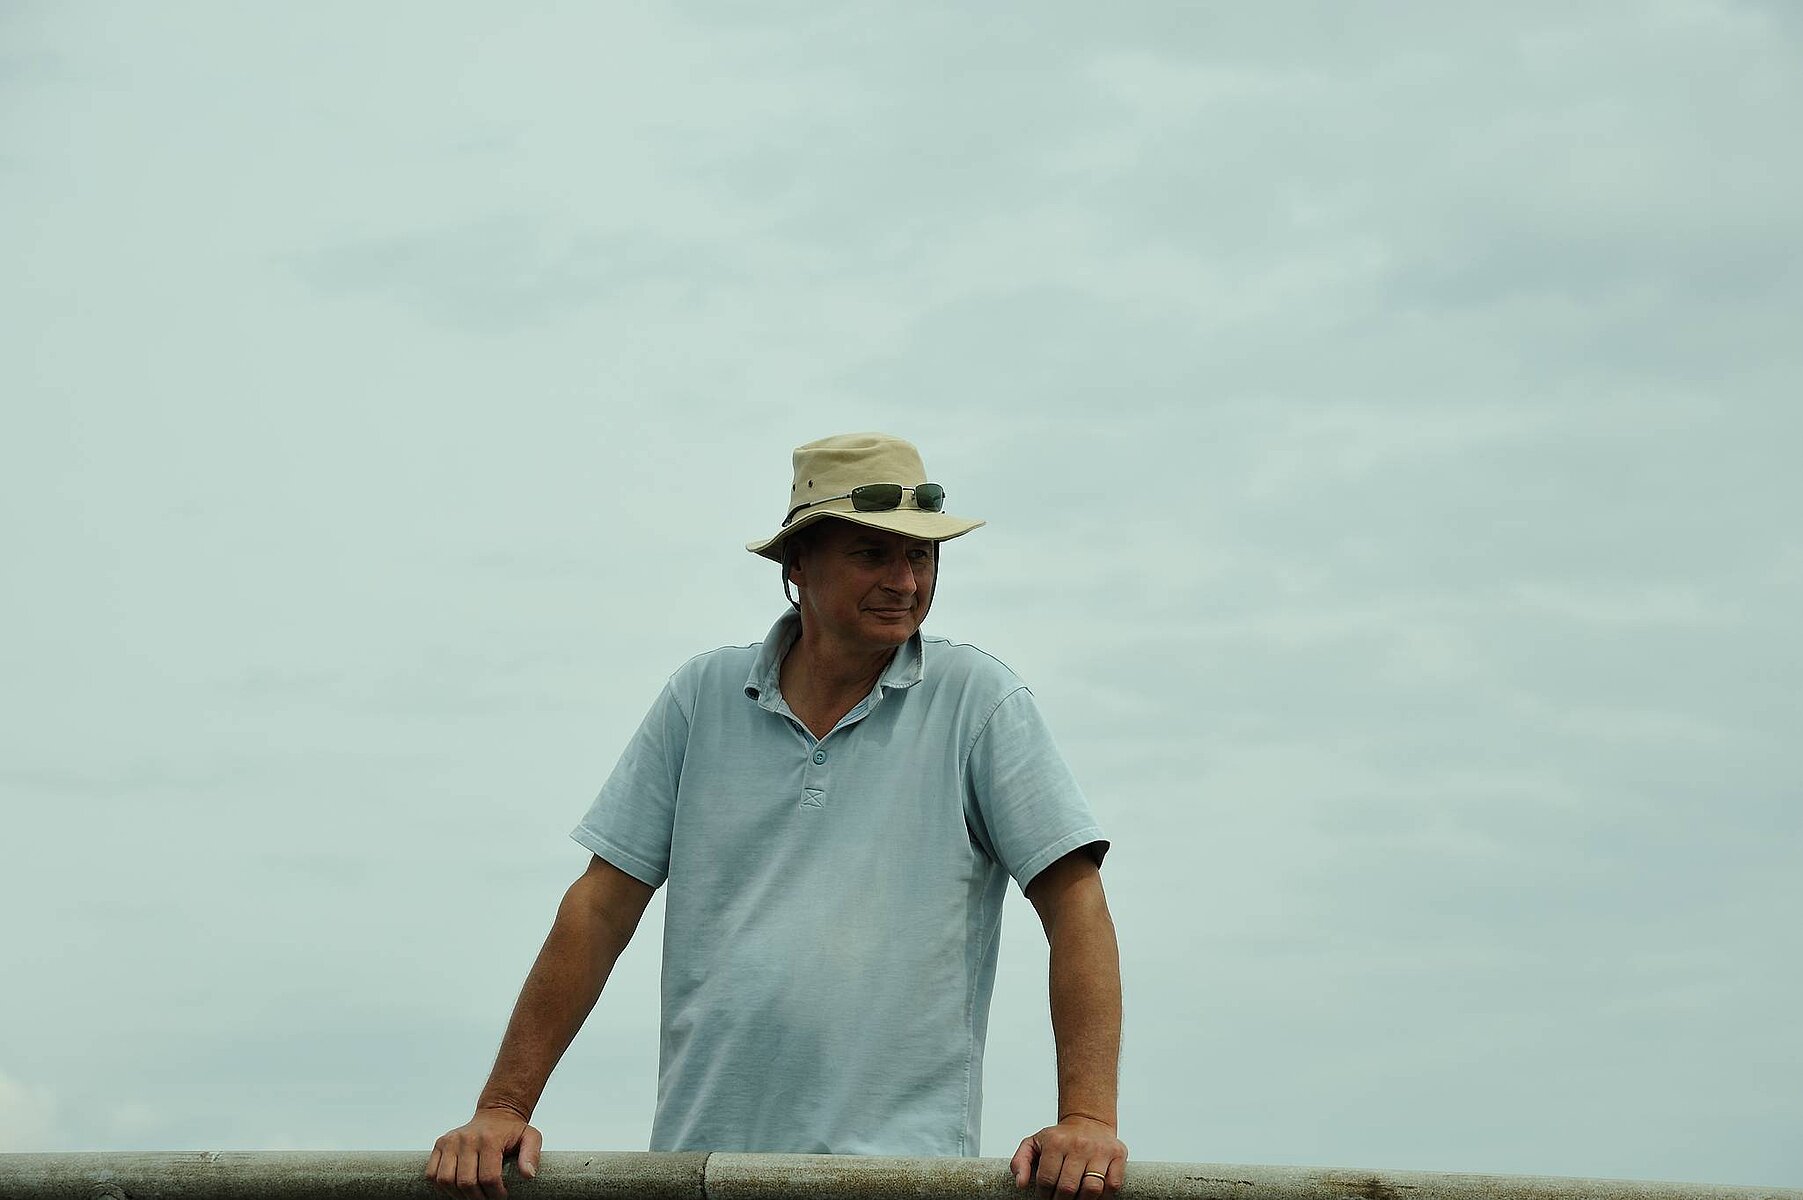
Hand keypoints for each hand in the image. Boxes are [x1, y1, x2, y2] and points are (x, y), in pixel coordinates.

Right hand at [427, 1106, 542, 1199]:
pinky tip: (458, 1187)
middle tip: (487, 1199)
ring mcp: (450, 1140)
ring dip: (458, 1195)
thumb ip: (531, 1155)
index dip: (495, 1194)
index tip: (501, 1197)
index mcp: (489, 1138)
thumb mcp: (531, 1138)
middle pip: (466, 1182)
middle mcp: (466, 1138)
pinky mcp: (440, 1144)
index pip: (488, 1177)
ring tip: (473, 1195)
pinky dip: (442, 1186)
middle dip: (478, 1198)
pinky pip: (432, 1173)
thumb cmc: (513, 1131)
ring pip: (446, 1180)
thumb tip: (528, 1175)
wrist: (496, 1114)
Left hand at [1011, 1115, 1126, 1199]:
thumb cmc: (1060, 1138)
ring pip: (1092, 1189)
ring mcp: (1100, 1150)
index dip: (1044, 1195)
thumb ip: (1021, 1161)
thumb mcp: (1034, 1143)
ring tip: (1076, 1199)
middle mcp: (1079, 1144)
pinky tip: (1093, 1193)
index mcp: (1056, 1141)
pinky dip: (1104, 1195)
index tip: (1046, 1197)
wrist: (1089, 1121)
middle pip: (1068, 1188)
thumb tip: (1021, 1183)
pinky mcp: (1118, 1155)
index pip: (1046, 1180)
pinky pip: (1113, 1185)